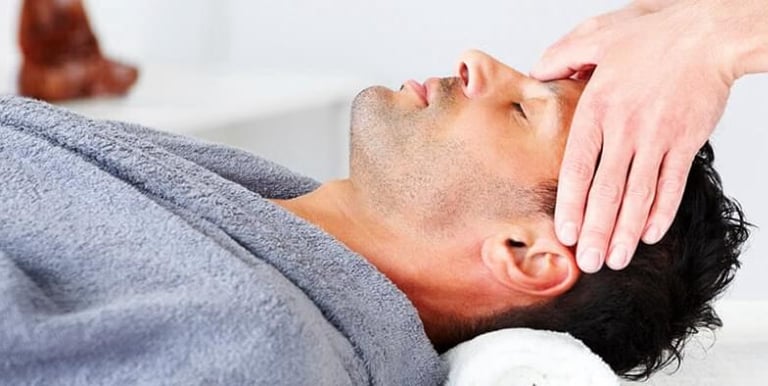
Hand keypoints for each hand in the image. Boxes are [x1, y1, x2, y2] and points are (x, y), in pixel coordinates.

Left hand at [530, 0, 759, 272]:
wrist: (709, 35)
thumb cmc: (654, 35)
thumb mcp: (596, 35)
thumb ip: (560, 56)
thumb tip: (534, 73)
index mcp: (598, 108)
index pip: (578, 167)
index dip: (571, 204)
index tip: (565, 233)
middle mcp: (626, 129)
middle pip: (607, 190)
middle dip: (597, 231)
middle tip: (588, 263)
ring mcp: (659, 139)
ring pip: (639, 194)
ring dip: (627, 231)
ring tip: (617, 260)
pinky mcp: (686, 142)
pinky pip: (673, 185)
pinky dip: (662, 212)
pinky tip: (650, 236)